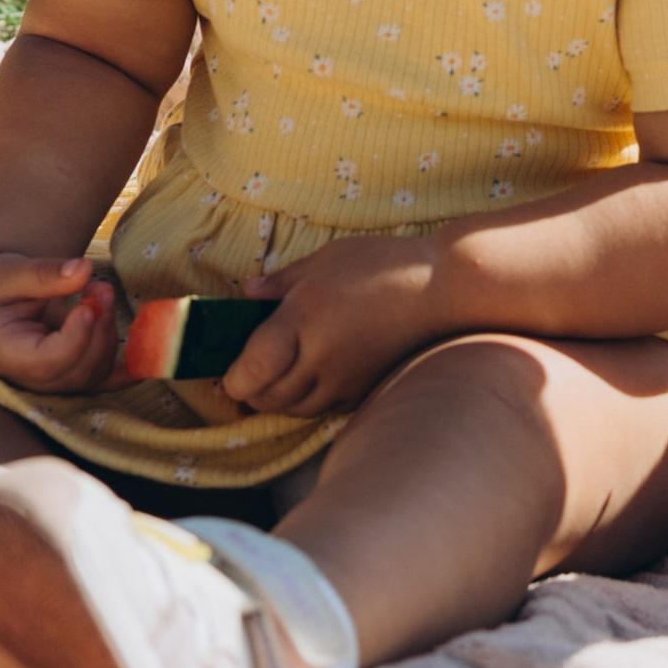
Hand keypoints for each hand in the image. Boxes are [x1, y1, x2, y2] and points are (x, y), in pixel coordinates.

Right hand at [0, 249, 122, 393]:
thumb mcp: (3, 271)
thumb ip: (42, 274)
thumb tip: (83, 270)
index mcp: (3, 354)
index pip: (50, 361)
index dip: (77, 337)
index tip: (87, 303)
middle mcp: (25, 375)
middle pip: (76, 373)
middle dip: (99, 331)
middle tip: (101, 287)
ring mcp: (46, 378)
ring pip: (91, 377)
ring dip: (109, 337)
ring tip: (101, 292)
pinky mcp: (63, 370)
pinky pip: (98, 380)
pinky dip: (124, 369)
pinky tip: (145, 351)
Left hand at [219, 232, 442, 417]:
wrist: (442, 289)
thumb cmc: (382, 264)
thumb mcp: (325, 258)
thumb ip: (280, 281)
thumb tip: (245, 294)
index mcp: (302, 318)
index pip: (251, 369)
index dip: (231, 378)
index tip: (226, 371)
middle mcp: (319, 356)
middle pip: (268, 397)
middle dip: (248, 393)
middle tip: (241, 377)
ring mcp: (344, 377)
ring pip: (295, 408)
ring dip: (276, 400)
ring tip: (272, 378)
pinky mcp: (363, 388)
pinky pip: (323, 406)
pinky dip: (306, 400)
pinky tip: (307, 378)